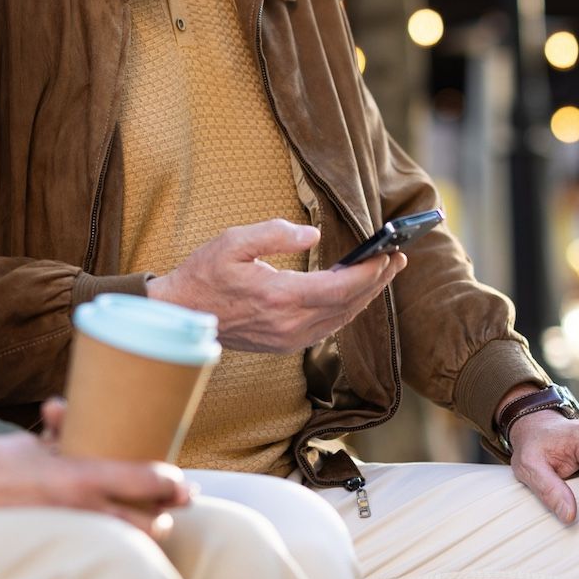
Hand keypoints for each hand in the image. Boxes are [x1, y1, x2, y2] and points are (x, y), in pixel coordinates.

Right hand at [0, 401, 192, 539]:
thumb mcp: (32, 444)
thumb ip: (63, 440)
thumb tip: (76, 421)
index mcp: (78, 477)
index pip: (146, 481)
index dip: (173, 483)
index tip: (183, 483)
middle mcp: (80, 511)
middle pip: (149, 524)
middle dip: (162, 515)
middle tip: (169, 504)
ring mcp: (69, 536)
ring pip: (127, 544)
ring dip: (139, 533)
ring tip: (144, 521)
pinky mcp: (55, 550)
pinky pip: (97, 550)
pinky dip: (109, 543)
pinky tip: (110, 536)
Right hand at [148, 219, 406, 352]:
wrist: (182, 314)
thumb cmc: (205, 274)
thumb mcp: (233, 241)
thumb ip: (275, 234)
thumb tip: (313, 236)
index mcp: (279, 297)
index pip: (341, 288)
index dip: (370, 273)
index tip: (389, 255)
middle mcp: (289, 324)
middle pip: (348, 305)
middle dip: (377, 282)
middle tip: (396, 260)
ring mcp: (288, 339)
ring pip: (341, 319)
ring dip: (364, 297)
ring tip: (381, 274)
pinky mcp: (284, 345)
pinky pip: (326, 328)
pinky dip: (345, 309)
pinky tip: (350, 294)